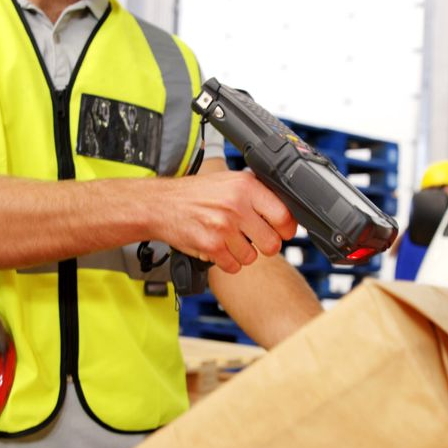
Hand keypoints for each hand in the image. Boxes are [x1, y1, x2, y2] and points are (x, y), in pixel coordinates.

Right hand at [152, 169, 296, 273]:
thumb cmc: (196, 194)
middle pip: (272, 243)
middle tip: (254, 239)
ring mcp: (223, 227)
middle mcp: (236, 206)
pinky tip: (218, 248)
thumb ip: (257, 193)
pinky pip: (233, 266)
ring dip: (243, 254)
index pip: (283, 215)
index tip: (282, 231)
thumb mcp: (230, 181)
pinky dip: (227, 262)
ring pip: (252, 258)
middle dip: (266, 246)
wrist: (161, 204)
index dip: (286, 228)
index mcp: (245, 186)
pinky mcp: (211, 247)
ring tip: (229, 240)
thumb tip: (285, 211)